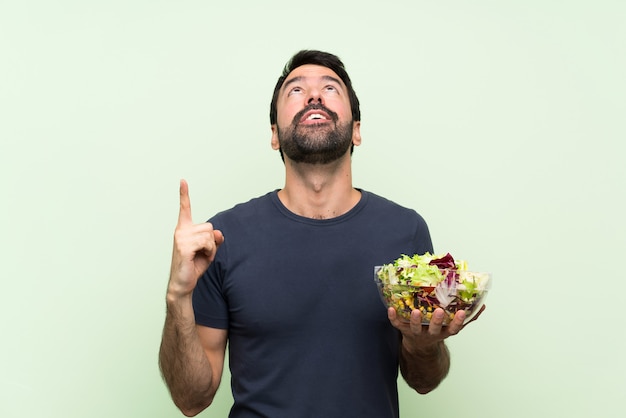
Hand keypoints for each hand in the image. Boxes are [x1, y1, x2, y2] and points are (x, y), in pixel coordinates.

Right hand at [167, 179, 223, 298]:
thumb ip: (215, 239)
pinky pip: (207, 243)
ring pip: (210, 235)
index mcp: (184, 229)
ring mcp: (181, 237)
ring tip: (200, 257)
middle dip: (212, 242)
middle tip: (202, 254)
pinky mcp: (184, 246)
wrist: (183, 284)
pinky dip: (209, 252)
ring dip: (211, 248)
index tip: (183, 181)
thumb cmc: (194, 266)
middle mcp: (181, 231)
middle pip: (210, 227)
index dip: (184, 194)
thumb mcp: (208, 250)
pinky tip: (198, 259)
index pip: (185, 209)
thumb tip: (219, 233)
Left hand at [388, 305, 485, 352]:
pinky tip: (390, 308)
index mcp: (444, 332)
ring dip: (415, 320)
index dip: (458, 321)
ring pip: (416, 328)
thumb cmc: (437, 330)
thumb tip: (482, 305)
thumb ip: (468, 318)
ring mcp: (417, 333)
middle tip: (440, 311)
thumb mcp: (452, 327)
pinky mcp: (404, 330)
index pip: (454, 328)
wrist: (419, 347)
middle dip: (437, 321)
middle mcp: (431, 334)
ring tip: (416, 311)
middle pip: (435, 329)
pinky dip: (393, 317)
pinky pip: (397, 324)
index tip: (461, 312)